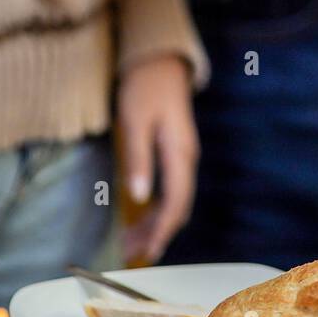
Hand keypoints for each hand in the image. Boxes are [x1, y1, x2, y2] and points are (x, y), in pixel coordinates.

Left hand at [118, 54, 196, 262]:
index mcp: (179, 152)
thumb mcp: (135, 121)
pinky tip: (139, 217)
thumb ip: (138, 159)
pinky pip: (170, 188)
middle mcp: (186, 158)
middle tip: (132, 254)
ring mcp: (183, 156)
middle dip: (158, 233)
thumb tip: (138, 197)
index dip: (162, 230)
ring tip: (131, 242)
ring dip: (155, 222)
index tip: (147, 251)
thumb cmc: (145, 87)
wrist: (160, 61)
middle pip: (178, 206)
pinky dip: (156, 207)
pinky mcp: (175, 153)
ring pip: (175, 200)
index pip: (175, 202)